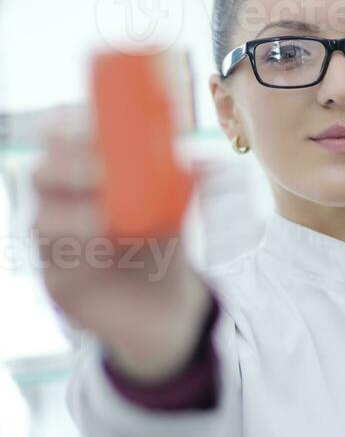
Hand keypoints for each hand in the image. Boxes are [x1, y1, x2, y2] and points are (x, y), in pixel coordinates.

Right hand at [32, 123, 208, 380]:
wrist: (166, 305)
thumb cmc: (161, 245)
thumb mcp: (175, 209)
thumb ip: (189, 184)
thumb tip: (211, 164)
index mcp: (82, 176)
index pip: (58, 141)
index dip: (70, 131)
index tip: (96, 131)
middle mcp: (60, 204)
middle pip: (41, 174)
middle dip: (68, 168)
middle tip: (101, 174)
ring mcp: (53, 242)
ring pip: (40, 219)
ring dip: (72, 214)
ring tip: (104, 220)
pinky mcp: (56, 278)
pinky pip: (53, 262)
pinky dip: (76, 252)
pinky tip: (98, 247)